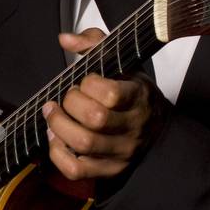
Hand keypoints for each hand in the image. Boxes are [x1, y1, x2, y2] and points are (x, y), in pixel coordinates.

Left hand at [42, 28, 165, 180]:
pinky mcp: (108, 170)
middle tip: (66, 98)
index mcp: (138, 97)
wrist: (157, 129)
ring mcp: (120, 152)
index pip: (111, 94)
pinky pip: (76, 170)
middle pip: (95, 119)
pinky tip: (56, 138)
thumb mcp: (123, 63)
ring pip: (83, 144)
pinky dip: (58, 154)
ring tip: (53, 113)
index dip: (89, 85)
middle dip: (70, 104)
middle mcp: (132, 127)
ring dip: (58, 126)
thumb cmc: (133, 94)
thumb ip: (95, 44)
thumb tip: (64, 39)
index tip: (85, 81)